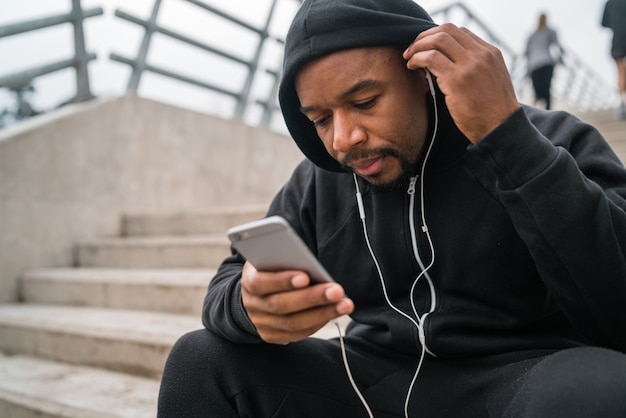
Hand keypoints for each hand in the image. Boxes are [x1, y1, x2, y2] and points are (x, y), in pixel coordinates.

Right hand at [240, 262, 353, 343]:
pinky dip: (318, 323)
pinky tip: (334, 312)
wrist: (255, 295)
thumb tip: (307, 260)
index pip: (261, 283)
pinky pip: (297, 334)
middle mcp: (252, 305)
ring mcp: (262, 324)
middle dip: (312, 298)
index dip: (282, 280)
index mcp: (249, 281)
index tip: (305, 276)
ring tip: (345, 304)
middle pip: (282, 305)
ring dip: (322, 313)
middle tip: (337, 291)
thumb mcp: (271, 258)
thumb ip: (283, 258)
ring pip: (293, 323)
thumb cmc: (271, 269)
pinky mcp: (272, 336)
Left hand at [403, 23, 519, 142]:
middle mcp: (481, 54)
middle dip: (424, 37)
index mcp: (490, 53)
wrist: (500, 128)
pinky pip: (430, 58)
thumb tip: (447, 60)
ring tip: (409, 57)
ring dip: (418, 46)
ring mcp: (469, 65)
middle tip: (412, 49)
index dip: (437, 35)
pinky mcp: (457, 79)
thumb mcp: (490, 80)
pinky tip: (412, 66)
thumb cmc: (491, 110)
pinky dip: (417, 59)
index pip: (459, 31)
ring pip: (437, 40)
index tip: (426, 46)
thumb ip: (474, 66)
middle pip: (447, 30)